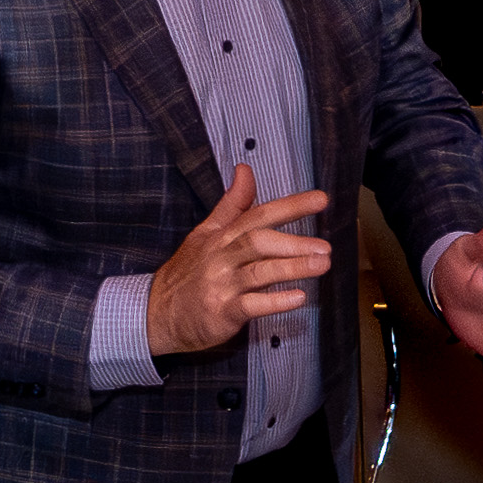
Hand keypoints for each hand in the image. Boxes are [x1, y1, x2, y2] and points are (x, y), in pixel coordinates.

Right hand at [143, 164, 333, 357]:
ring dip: (292, 267)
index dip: (290, 206)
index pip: (258, 214)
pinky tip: (298, 297)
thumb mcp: (206, 232)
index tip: (321, 199)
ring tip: (322, 264)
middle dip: (293, 242)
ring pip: (259, 272)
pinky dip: (275, 301)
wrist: (157, 313)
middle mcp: (221, 257)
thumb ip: (231, 203)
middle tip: (325, 245)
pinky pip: (251, 305)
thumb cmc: (188, 272)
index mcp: (221, 235)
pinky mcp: (222, 312)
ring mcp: (221, 285)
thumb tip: (245, 169)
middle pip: (258, 242)